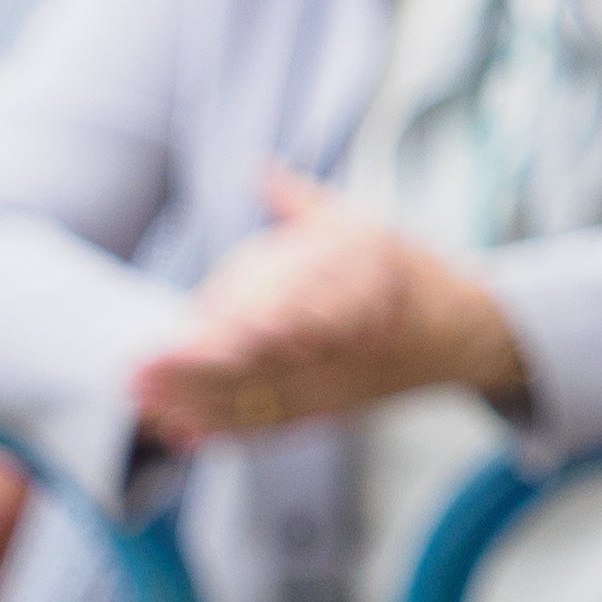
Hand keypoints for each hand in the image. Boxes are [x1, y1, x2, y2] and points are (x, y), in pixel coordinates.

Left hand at [129, 169, 526, 446]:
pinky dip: (226, 431)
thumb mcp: (364, 224)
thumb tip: (263, 169)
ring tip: (142, 403)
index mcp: (351, 288)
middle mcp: (345, 342)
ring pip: (261, 400)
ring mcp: (337, 382)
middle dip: (191, 377)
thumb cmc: (406, 269)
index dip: (219, 338)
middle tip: (134, 376)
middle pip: (259, 367)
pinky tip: (179, 432)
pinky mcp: (332, 411)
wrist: (467, 334)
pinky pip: (274, 425)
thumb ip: (304, 203)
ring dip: (196, 405)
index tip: (169, 342)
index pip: (278, 319)